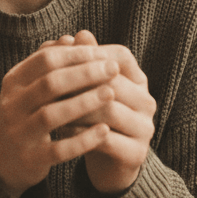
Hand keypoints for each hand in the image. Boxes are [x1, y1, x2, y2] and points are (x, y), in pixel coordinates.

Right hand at [0, 42, 119, 197]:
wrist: (2, 159)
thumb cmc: (25, 113)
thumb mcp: (29, 85)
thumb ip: (49, 61)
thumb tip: (73, 38)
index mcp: (13, 82)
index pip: (45, 60)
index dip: (76, 54)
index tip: (102, 53)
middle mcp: (12, 105)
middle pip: (50, 84)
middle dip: (85, 74)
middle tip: (113, 69)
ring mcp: (19, 134)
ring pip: (52, 115)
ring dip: (84, 102)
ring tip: (112, 93)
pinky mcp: (31, 159)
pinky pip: (59, 149)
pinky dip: (83, 139)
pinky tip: (104, 131)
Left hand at [46, 31, 156, 195]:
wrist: (107, 163)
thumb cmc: (93, 118)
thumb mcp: (88, 88)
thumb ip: (84, 63)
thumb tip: (78, 34)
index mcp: (139, 80)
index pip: (120, 56)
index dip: (91, 54)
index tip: (61, 58)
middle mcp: (147, 102)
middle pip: (113, 82)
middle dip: (79, 82)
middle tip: (48, 83)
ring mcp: (145, 128)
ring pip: (109, 110)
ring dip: (77, 108)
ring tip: (52, 107)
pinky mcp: (137, 154)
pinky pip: (106, 140)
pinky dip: (81, 133)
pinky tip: (61, 131)